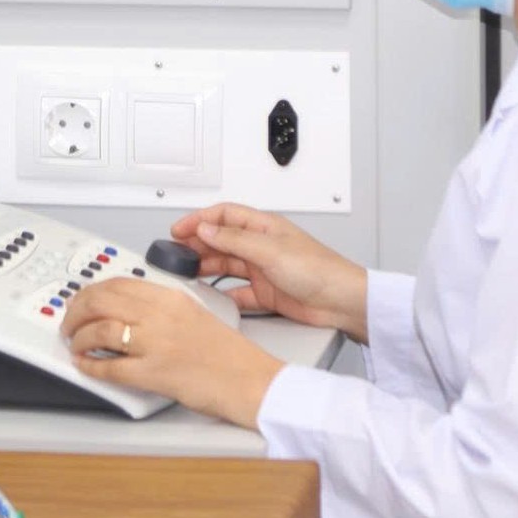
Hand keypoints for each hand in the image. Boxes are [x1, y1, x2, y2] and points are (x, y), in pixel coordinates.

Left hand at [60, 279, 283, 427]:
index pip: (119, 283)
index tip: (81, 299)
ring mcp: (156, 343)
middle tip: (69, 321)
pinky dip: (90, 366)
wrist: (249, 379)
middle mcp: (161, 315)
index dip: (91, 291)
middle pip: (101, 301)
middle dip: (76, 310)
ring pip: (99, 330)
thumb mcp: (194, 313)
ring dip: (78, 338)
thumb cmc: (226, 353)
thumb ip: (161, 308)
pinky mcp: (154, 372)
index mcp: (170, 297)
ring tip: (74, 343)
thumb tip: (127, 311)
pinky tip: (85, 365)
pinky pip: (109, 367)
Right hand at [168, 204, 369, 340]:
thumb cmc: (319, 270)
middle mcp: (262, 246)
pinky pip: (237, 292)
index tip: (179, 230)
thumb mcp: (270, 251)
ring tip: (188, 273)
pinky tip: (212, 297)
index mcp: (264, 227)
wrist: (341, 301)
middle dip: (198, 245)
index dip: (199, 220)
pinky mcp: (267, 294)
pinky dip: (223, 294)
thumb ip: (235, 240)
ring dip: (207, 268)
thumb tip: (206, 229)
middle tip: (177, 254)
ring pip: (226, 265)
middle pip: (221, 240)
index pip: (224, 216)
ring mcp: (263, 270)